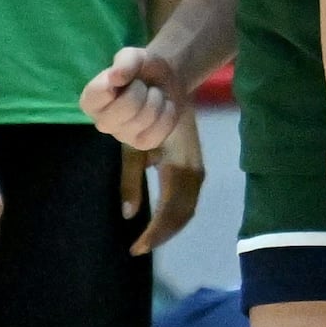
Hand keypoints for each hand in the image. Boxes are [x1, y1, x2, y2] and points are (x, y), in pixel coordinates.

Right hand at [80, 42, 188, 152]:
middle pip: (127, 107)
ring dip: (156, 100)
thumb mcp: (134, 56)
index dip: (116, 81)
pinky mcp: (142, 144)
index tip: (123, 78)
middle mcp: (102, 123)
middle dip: (141, 90)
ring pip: (146, 118)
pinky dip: (167, 113)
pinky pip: (160, 130)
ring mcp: (122, 136)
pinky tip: (161, 109)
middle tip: (142, 86)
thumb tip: (115, 77)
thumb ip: (124, 62)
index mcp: (91, 101)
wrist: (166, 81)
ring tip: (152, 95)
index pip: (99, 93)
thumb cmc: (142, 69)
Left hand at [123, 102, 203, 257]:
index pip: (170, 211)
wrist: (171, 78)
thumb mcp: (130, 144)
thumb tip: (128, 214)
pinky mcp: (195, 165)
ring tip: (148, 239)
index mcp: (180, 166)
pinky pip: (188, 199)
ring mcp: (197, 167)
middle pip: (182, 215)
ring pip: (187, 209)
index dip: (155, 233)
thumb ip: (129, 179)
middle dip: (162, 234)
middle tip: (138, 248)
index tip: (136, 248)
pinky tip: (160, 220)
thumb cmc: (144, 109)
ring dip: (169, 227)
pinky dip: (175, 215)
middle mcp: (193, 170)